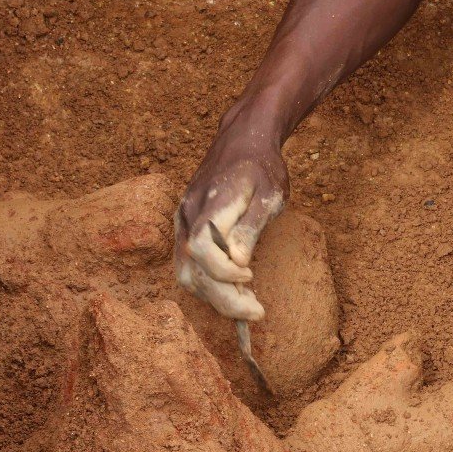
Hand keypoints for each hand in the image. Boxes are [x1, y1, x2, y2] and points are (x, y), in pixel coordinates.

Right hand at [177, 116, 289, 321]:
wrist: (242, 139)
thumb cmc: (262, 167)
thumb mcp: (270, 194)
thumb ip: (251, 227)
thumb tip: (239, 261)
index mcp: (211, 203)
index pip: (202, 248)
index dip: (223, 271)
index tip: (252, 277)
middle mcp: (189, 213)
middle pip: (192, 268)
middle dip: (223, 298)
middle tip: (257, 312)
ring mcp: (182, 220)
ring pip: (185, 271)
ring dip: (214, 295)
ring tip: (247, 305)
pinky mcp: (184, 226)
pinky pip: (187, 263)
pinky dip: (207, 283)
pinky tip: (231, 291)